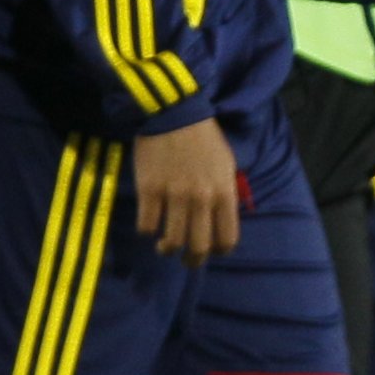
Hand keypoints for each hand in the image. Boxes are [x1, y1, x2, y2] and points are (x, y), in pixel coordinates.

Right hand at [131, 118, 240, 261]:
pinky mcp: (149, 190)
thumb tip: (221, 219)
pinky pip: (147, 226)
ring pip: (172, 242)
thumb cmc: (203, 139)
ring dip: (168, 249)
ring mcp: (174, 196)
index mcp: (224, 193)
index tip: (212, 250)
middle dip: (193, 260)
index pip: (227, 239)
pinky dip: (147, 230)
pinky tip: (149, 224)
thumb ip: (225, 193)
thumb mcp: (226, 165)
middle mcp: (202, 199)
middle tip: (187, 259)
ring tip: (165, 247)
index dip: (219, 251)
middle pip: (199, 247)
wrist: (174, 114)